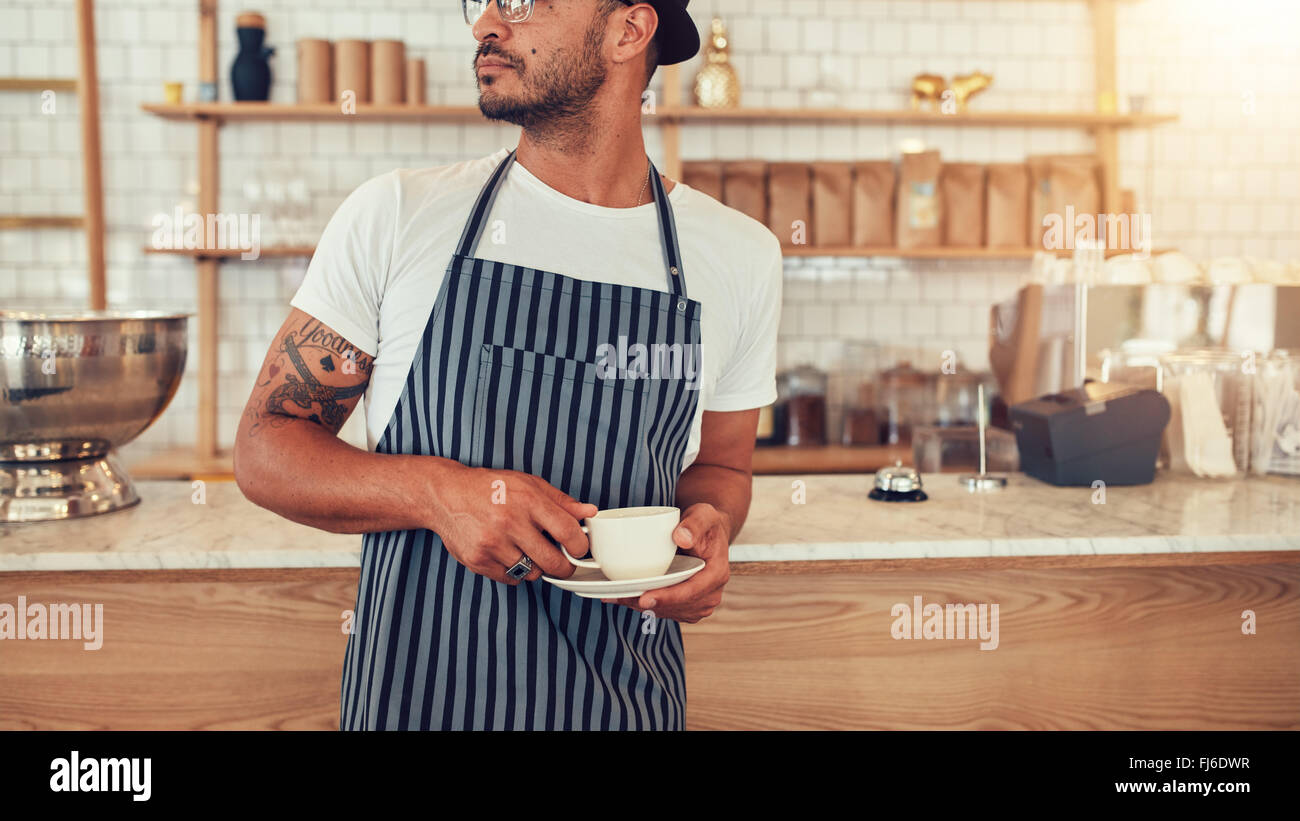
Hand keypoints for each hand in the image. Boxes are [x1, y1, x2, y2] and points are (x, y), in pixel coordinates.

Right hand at [427, 461, 596, 585]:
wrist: (446, 495)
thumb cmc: (491, 488)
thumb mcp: (528, 484)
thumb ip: (561, 501)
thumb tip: (590, 512)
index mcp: (528, 500)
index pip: (568, 532)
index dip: (580, 546)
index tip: (579, 549)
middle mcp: (510, 522)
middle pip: (554, 563)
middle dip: (565, 568)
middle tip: (564, 563)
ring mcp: (492, 544)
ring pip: (532, 573)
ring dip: (535, 566)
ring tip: (526, 549)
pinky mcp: (478, 560)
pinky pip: (510, 578)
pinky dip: (514, 571)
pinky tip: (507, 553)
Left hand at [601, 503, 731, 623]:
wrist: (708, 534)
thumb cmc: (706, 523)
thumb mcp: (704, 514)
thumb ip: (695, 524)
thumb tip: (681, 538)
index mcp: (717, 573)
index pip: (691, 591)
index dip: (667, 597)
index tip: (644, 598)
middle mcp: (711, 593)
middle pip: (677, 606)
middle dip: (648, 605)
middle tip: (620, 597)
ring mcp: (700, 602)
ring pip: (669, 612)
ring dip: (642, 607)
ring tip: (617, 597)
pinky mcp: (688, 605)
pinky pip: (666, 611)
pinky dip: (646, 606)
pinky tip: (626, 597)